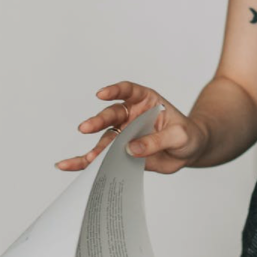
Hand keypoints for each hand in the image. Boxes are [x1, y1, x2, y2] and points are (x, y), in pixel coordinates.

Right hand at [57, 81, 208, 174]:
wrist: (188, 150)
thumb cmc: (187, 135)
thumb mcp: (179, 136)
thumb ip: (157, 140)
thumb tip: (131, 149)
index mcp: (146, 101)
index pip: (128, 90)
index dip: (114, 90)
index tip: (102, 94)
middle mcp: (131, 114)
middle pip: (111, 115)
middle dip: (98, 121)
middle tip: (85, 128)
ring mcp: (124, 133)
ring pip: (104, 138)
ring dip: (95, 148)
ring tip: (89, 159)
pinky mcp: (120, 152)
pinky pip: (100, 155)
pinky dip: (84, 161)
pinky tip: (68, 165)